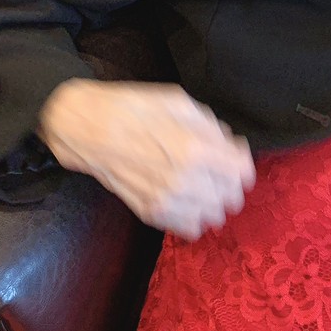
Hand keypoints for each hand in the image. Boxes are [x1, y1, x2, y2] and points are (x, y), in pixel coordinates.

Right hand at [38, 79, 255, 238]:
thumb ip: (211, 126)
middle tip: (216, 168)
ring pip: (213, 216)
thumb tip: (231, 146)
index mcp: (196, 149)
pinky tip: (186, 199)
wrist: (88, 129)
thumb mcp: (179, 102)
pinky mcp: (150, 213)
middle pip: (232, 198)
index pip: (243, 173)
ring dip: (213, 200)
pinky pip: (188, 228)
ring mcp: (167, 201)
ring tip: (200, 184)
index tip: (232, 155)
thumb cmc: (133, 108)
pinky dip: (193, 216)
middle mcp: (185, 181)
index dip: (241, 162)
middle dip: (229, 181)